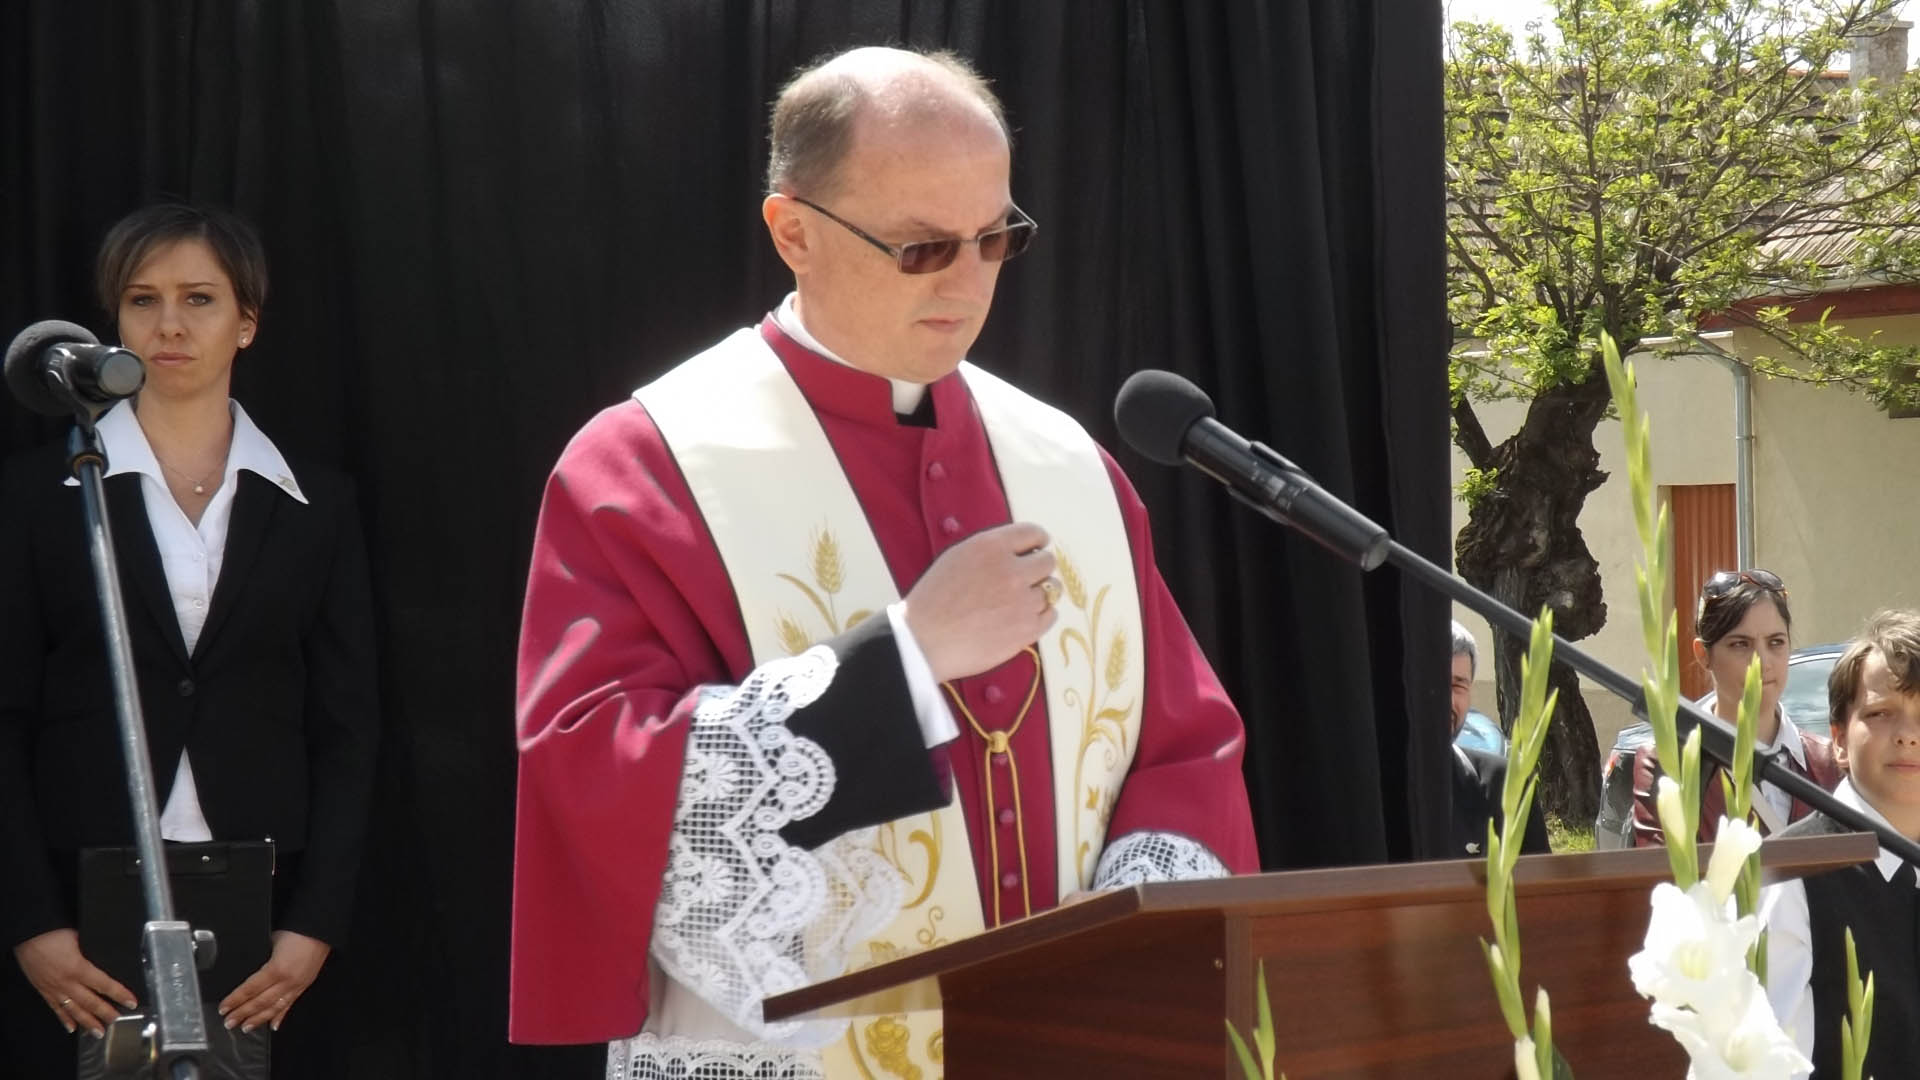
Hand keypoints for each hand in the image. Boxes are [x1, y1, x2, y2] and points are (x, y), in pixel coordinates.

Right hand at [13, 928, 137, 1036]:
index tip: (131, 1002)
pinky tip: (71, 1027)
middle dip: (105, 1013)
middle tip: (117, 1022)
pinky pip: (55, 1008)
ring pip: (73, 1010)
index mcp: (78, 968)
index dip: (120, 994)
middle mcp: (67, 982)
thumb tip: (107, 956)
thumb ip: (93, 950)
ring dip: (87, 1022)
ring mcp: (54, 988)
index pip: (105, 985)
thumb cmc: (53, 932)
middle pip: (90, 1002)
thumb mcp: (80, 938)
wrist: (28, 933)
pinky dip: (64, 1019)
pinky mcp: (43, 989)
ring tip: (98, 1032)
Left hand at [217, 930, 330, 1032]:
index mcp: (276, 968)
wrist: (321, 928)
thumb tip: (252, 968)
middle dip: (243, 1013)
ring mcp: (297, 985)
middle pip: (260, 1001)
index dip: (235, 1000)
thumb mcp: (273, 941)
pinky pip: (290, 1004)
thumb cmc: (297, 930)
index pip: (250, 989)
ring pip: (274, 1007)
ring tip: (246, 1027)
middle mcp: (287, 981)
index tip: (224, 1008)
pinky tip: (273, 1025)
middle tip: (229, 1022)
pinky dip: (281, 1016)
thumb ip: (262, 958)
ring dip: (259, 1019)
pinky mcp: (305, 986)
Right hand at [904, 522, 1059, 682]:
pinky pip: (1051, 615)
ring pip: (1051, 590)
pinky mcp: (1027, 629)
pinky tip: (1023, 618)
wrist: (924, 640)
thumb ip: (991, 550)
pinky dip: (1041, 615)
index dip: (1037, 541)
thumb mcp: (957, 557)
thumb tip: (1022, 551)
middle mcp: (1012, 570)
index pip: (1033, 533)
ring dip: (1038, 594)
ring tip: (1017, 603)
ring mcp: (1023, 601)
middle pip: (1047, 561)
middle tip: (1024, 580)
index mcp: (991, 547)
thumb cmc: (933, 599)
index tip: (1036, 548)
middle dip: (1038, 568)